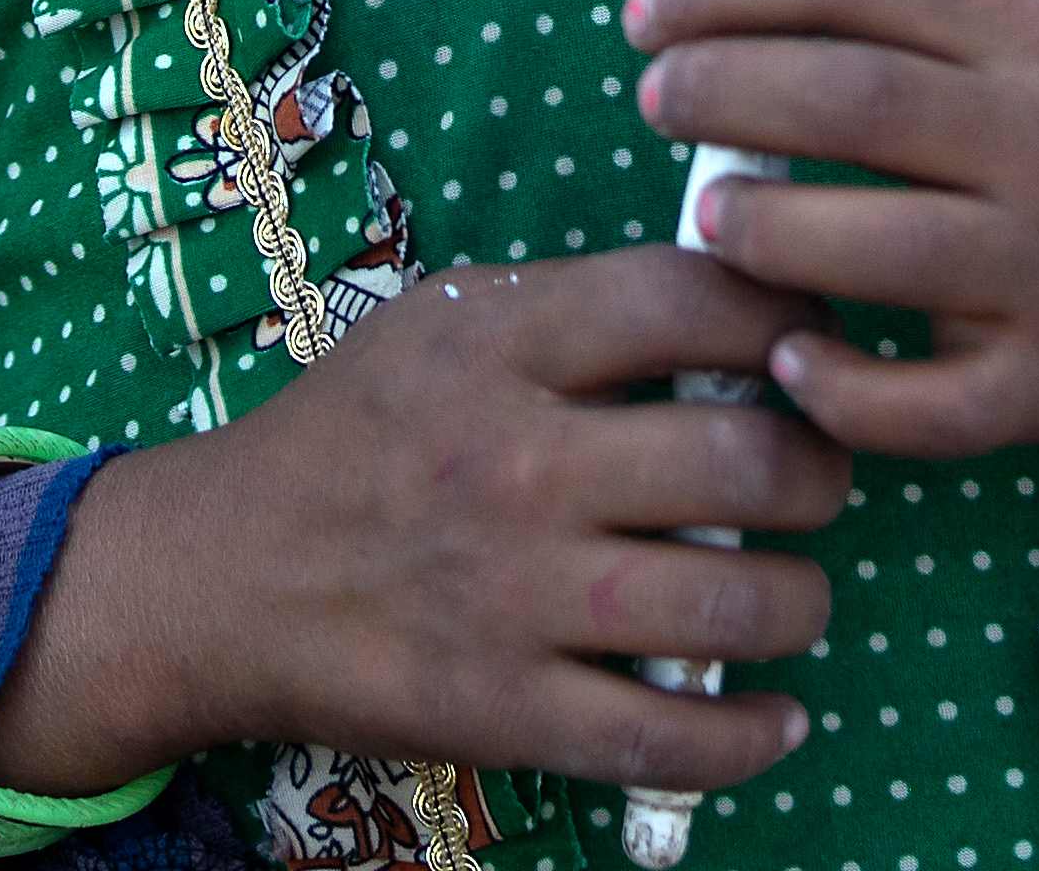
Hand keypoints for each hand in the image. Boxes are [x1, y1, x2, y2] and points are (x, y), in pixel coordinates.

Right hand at [0, 244, 851, 798]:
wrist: (219, 576)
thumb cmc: (354, 435)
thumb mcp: (447, 324)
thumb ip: (581, 315)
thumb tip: (749, 314)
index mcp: (504, 342)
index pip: (700, 301)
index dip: (792, 315)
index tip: (811, 343)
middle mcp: (518, 463)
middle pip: (748, 459)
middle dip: (818, 472)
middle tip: (813, 479)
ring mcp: (514, 596)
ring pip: (733, 603)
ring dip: (798, 602)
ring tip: (789, 593)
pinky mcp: (505, 710)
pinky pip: (671, 738)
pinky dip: (749, 735)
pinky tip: (773, 714)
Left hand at [618, 0, 1038, 524]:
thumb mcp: (1025, 5)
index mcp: (1038, 26)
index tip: (644, 14)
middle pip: (855, 101)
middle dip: (723, 93)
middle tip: (652, 100)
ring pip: (881, 249)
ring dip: (766, 232)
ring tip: (703, 212)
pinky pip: (929, 403)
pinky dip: (844, 388)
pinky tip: (784, 352)